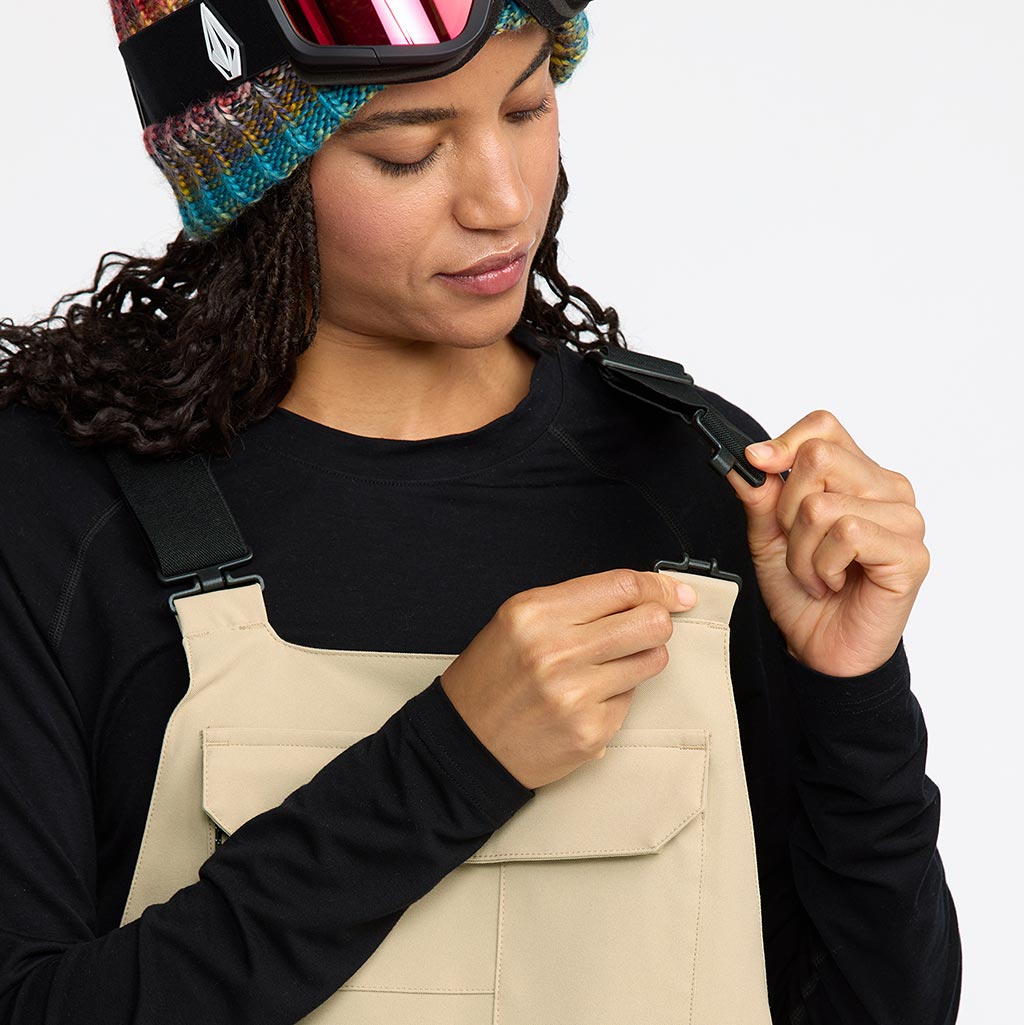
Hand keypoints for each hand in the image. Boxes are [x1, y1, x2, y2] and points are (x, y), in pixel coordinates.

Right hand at [440, 570, 697, 789]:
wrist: (463, 744)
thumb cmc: (492, 677)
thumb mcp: (518, 621)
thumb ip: (577, 604)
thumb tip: (646, 594)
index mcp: (536, 614)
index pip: (622, 586)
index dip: (659, 586)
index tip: (676, 593)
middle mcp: (556, 651)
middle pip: (651, 622)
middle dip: (658, 621)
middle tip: (646, 628)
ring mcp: (576, 695)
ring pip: (653, 660)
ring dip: (640, 658)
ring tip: (608, 665)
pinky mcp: (592, 731)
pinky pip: (632, 699)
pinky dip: (618, 695)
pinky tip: (587, 698)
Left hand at [724, 410, 929, 676]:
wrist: (819, 648)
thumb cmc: (802, 591)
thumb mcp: (767, 536)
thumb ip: (760, 495)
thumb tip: (745, 459)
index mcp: (857, 476)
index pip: (824, 426)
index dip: (784, 442)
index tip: (757, 464)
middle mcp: (888, 489)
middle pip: (819, 457)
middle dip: (786, 510)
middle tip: (798, 546)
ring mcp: (905, 520)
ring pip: (823, 503)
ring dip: (802, 550)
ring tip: (816, 574)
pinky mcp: (911, 554)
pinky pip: (847, 533)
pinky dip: (823, 565)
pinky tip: (834, 583)